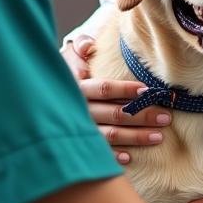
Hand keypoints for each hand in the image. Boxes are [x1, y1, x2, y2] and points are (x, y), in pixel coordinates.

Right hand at [62, 35, 170, 164]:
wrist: (36, 106)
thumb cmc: (61, 79)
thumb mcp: (67, 59)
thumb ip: (79, 48)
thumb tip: (87, 45)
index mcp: (76, 89)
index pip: (104, 89)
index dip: (126, 89)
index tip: (148, 91)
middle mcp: (78, 111)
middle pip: (114, 113)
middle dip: (143, 115)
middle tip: (166, 117)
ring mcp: (78, 131)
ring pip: (111, 135)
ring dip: (136, 136)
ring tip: (158, 136)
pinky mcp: (76, 147)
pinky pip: (98, 154)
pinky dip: (113, 156)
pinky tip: (129, 157)